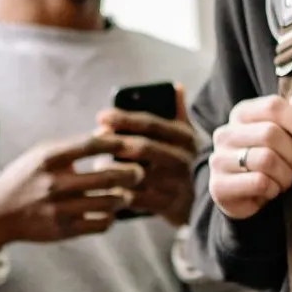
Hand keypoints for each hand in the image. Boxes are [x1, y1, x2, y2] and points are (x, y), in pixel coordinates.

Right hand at [0, 133, 140, 266]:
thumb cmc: (26, 178)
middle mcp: (54, 184)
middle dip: (131, 173)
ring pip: (110, 202)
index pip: (92, 145)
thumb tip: (111, 131)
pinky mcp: (63, 230)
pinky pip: (101, 224)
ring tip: (126, 192)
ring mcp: (59, 209)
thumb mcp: (44, 154)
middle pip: (108, 176)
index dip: (118, 143)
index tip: (134, 143)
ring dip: (124, 196)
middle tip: (139, 172)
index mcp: (49, 159)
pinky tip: (109, 211)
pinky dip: (111, 217)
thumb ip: (78, 144)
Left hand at [96, 85, 197, 226]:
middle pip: (143, 147)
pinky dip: (118, 192)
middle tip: (95, 140)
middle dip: (115, 142)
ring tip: (98, 166)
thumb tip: (176, 86)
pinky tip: (106, 188)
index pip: (152, 123)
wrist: (197, 201)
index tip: (101, 115)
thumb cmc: (180, 161)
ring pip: (136, 173)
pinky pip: (135, 197)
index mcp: (186, 138)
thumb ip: (178, 112)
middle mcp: (184, 158)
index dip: (124, 118)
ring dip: (112, 169)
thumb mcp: (185, 137)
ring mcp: (177, 183)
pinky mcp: (167, 205)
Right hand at [208, 91, 291, 218]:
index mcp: (243, 113)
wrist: (247, 195)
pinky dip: (274, 189)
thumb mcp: (290, 132)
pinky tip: (271, 190)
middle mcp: (226, 133)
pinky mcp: (219, 186)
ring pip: (266, 160)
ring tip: (286, 179)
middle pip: (270, 133)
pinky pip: (259, 183)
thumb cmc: (273, 156)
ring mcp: (219, 159)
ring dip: (286, 174)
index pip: (272, 106)